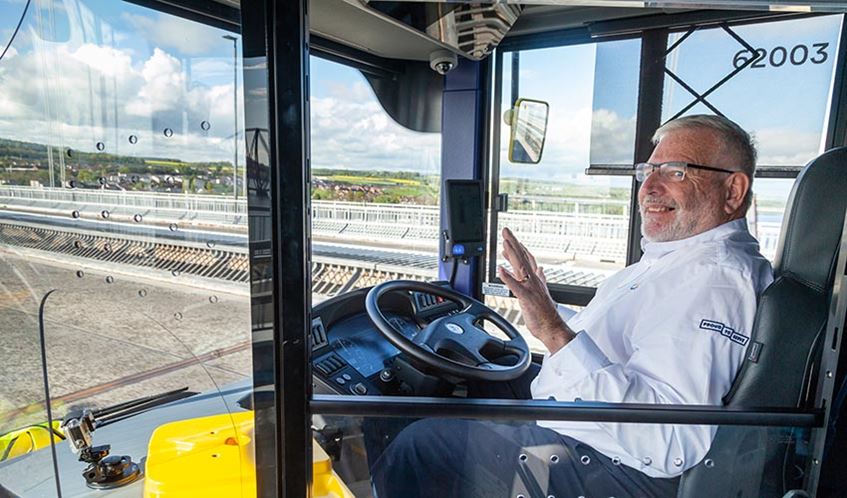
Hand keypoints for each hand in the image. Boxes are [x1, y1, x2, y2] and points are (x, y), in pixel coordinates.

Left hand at [498, 227, 574, 353]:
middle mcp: (534, 281)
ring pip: (520, 267)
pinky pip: (516, 286)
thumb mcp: (541, 293)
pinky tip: (500, 269)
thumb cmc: (545, 315)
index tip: (509, 239)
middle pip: (522, 258)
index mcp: (535, 280)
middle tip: (505, 230)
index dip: (518, 248)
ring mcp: (531, 288)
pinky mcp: (527, 298)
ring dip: (512, 254)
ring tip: (504, 242)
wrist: (552, 329)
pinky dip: (508, 277)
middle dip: (513, 243)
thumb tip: (540, 269)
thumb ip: (540, 279)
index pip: (526, 259)